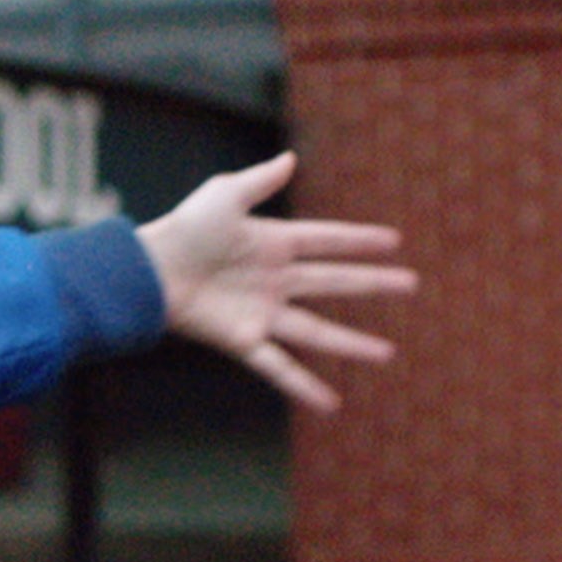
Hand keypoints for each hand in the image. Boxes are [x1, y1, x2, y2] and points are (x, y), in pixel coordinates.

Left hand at [133, 154, 414, 410]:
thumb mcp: (224, 196)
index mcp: (273, 242)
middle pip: (335, 282)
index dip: (359, 240)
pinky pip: (280, 366)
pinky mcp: (245, 341)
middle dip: (373, 284)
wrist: (149, 272)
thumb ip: (259, 181)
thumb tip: (290, 158)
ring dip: (352, 344)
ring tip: (387, 354)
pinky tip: (331, 403)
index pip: (327, 240)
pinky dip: (304, 387)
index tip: (394, 241)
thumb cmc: (182, 230)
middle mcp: (275, 280)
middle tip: (411, 284)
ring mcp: (263, 313)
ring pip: (317, 331)